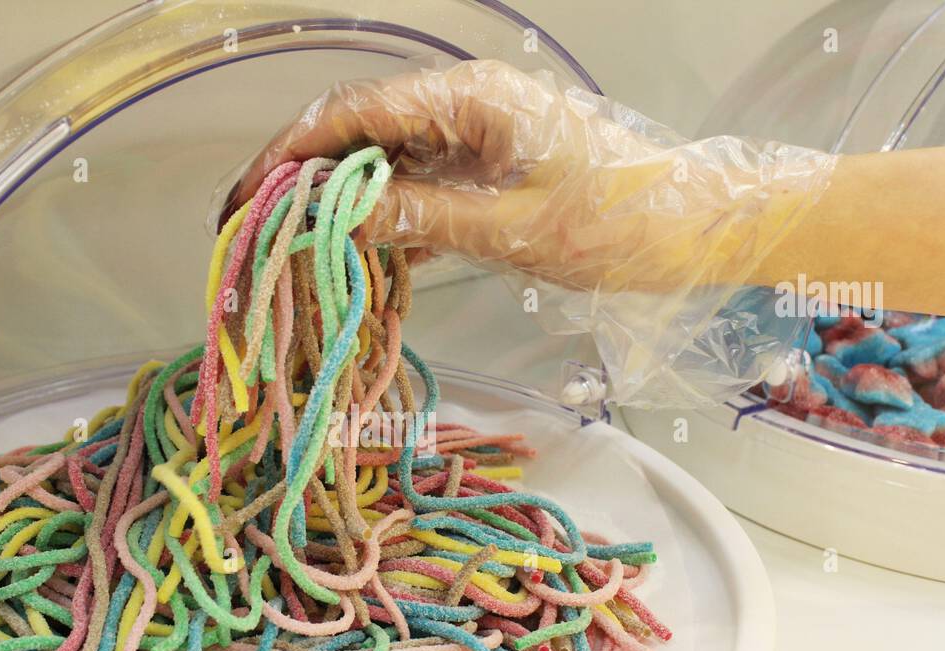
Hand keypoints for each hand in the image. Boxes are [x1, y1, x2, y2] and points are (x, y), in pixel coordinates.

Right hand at [225, 60, 831, 295]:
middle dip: (301, 178)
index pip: (355, 113)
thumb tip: (339, 215)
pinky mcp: (484, 170)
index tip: (247, 195)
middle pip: (357, 131)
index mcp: (470, 100)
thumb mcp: (515, 228)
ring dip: (336, 203)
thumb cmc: (622, 221)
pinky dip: (381, 220)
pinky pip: (415, 188)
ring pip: (381, 162)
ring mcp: (473, 137)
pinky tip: (354, 257)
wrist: (697, 226)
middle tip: (252, 228)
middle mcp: (463, 105)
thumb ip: (423, 217)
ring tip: (289, 249)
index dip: (291, 153)